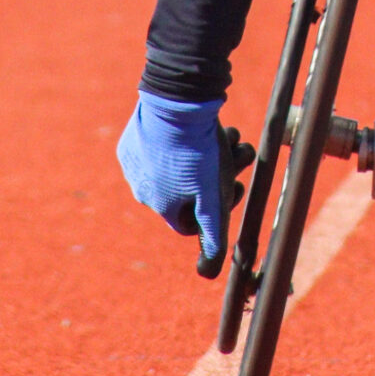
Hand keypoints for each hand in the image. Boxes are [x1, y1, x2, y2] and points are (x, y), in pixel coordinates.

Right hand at [116, 91, 237, 274]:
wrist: (174, 102)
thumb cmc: (197, 153)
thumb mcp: (212, 196)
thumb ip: (212, 233)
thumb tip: (208, 273)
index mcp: (160, 204)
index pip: (193, 222)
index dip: (218, 210)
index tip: (238, 187)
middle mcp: (141, 187)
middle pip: (191, 189)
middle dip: (220, 176)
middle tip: (240, 155)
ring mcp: (135, 160)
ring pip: (181, 163)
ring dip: (212, 153)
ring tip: (230, 134)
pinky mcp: (134, 137)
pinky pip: (164, 143)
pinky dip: (186, 138)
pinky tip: (204, 125)